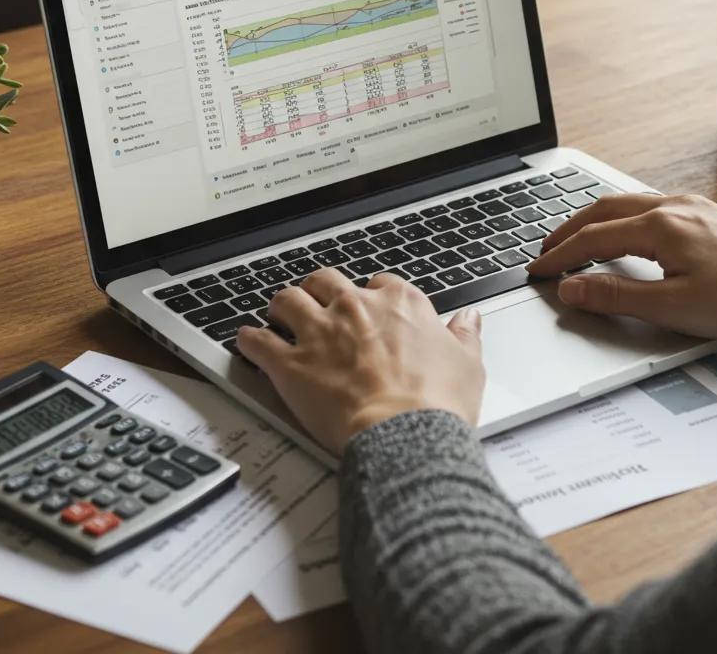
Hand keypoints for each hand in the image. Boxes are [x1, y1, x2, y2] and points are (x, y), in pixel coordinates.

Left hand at [235, 269, 484, 455]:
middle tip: (316, 303)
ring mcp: (320, 332)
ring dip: (282, 306)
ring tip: (278, 315)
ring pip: (287, 300)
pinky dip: (249, 340)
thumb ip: (465, 335)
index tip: (369, 308)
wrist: (406, 435)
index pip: (378, 284)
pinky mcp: (291, 364)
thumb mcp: (468, 363)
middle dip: (319, 290)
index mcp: (399, 303)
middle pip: (325, 281)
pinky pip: (258, 341)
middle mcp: (355, 307)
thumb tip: (470, 319)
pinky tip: (246, 341)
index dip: (371, 295)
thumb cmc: (437, 402)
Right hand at [527, 193, 716, 340]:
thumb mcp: (675, 307)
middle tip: (544, 250)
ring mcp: (691, 207)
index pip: (591, 239)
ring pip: (625, 203)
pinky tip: (623, 231)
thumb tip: (572, 287)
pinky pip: (648, 205)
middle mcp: (672, 207)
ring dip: (592, 221)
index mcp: (659, 226)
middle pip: (602, 210)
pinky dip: (620, 217)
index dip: (559, 257)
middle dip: (567, 231)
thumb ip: (616, 297)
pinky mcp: (707, 214)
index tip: (536, 271)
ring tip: (574, 239)